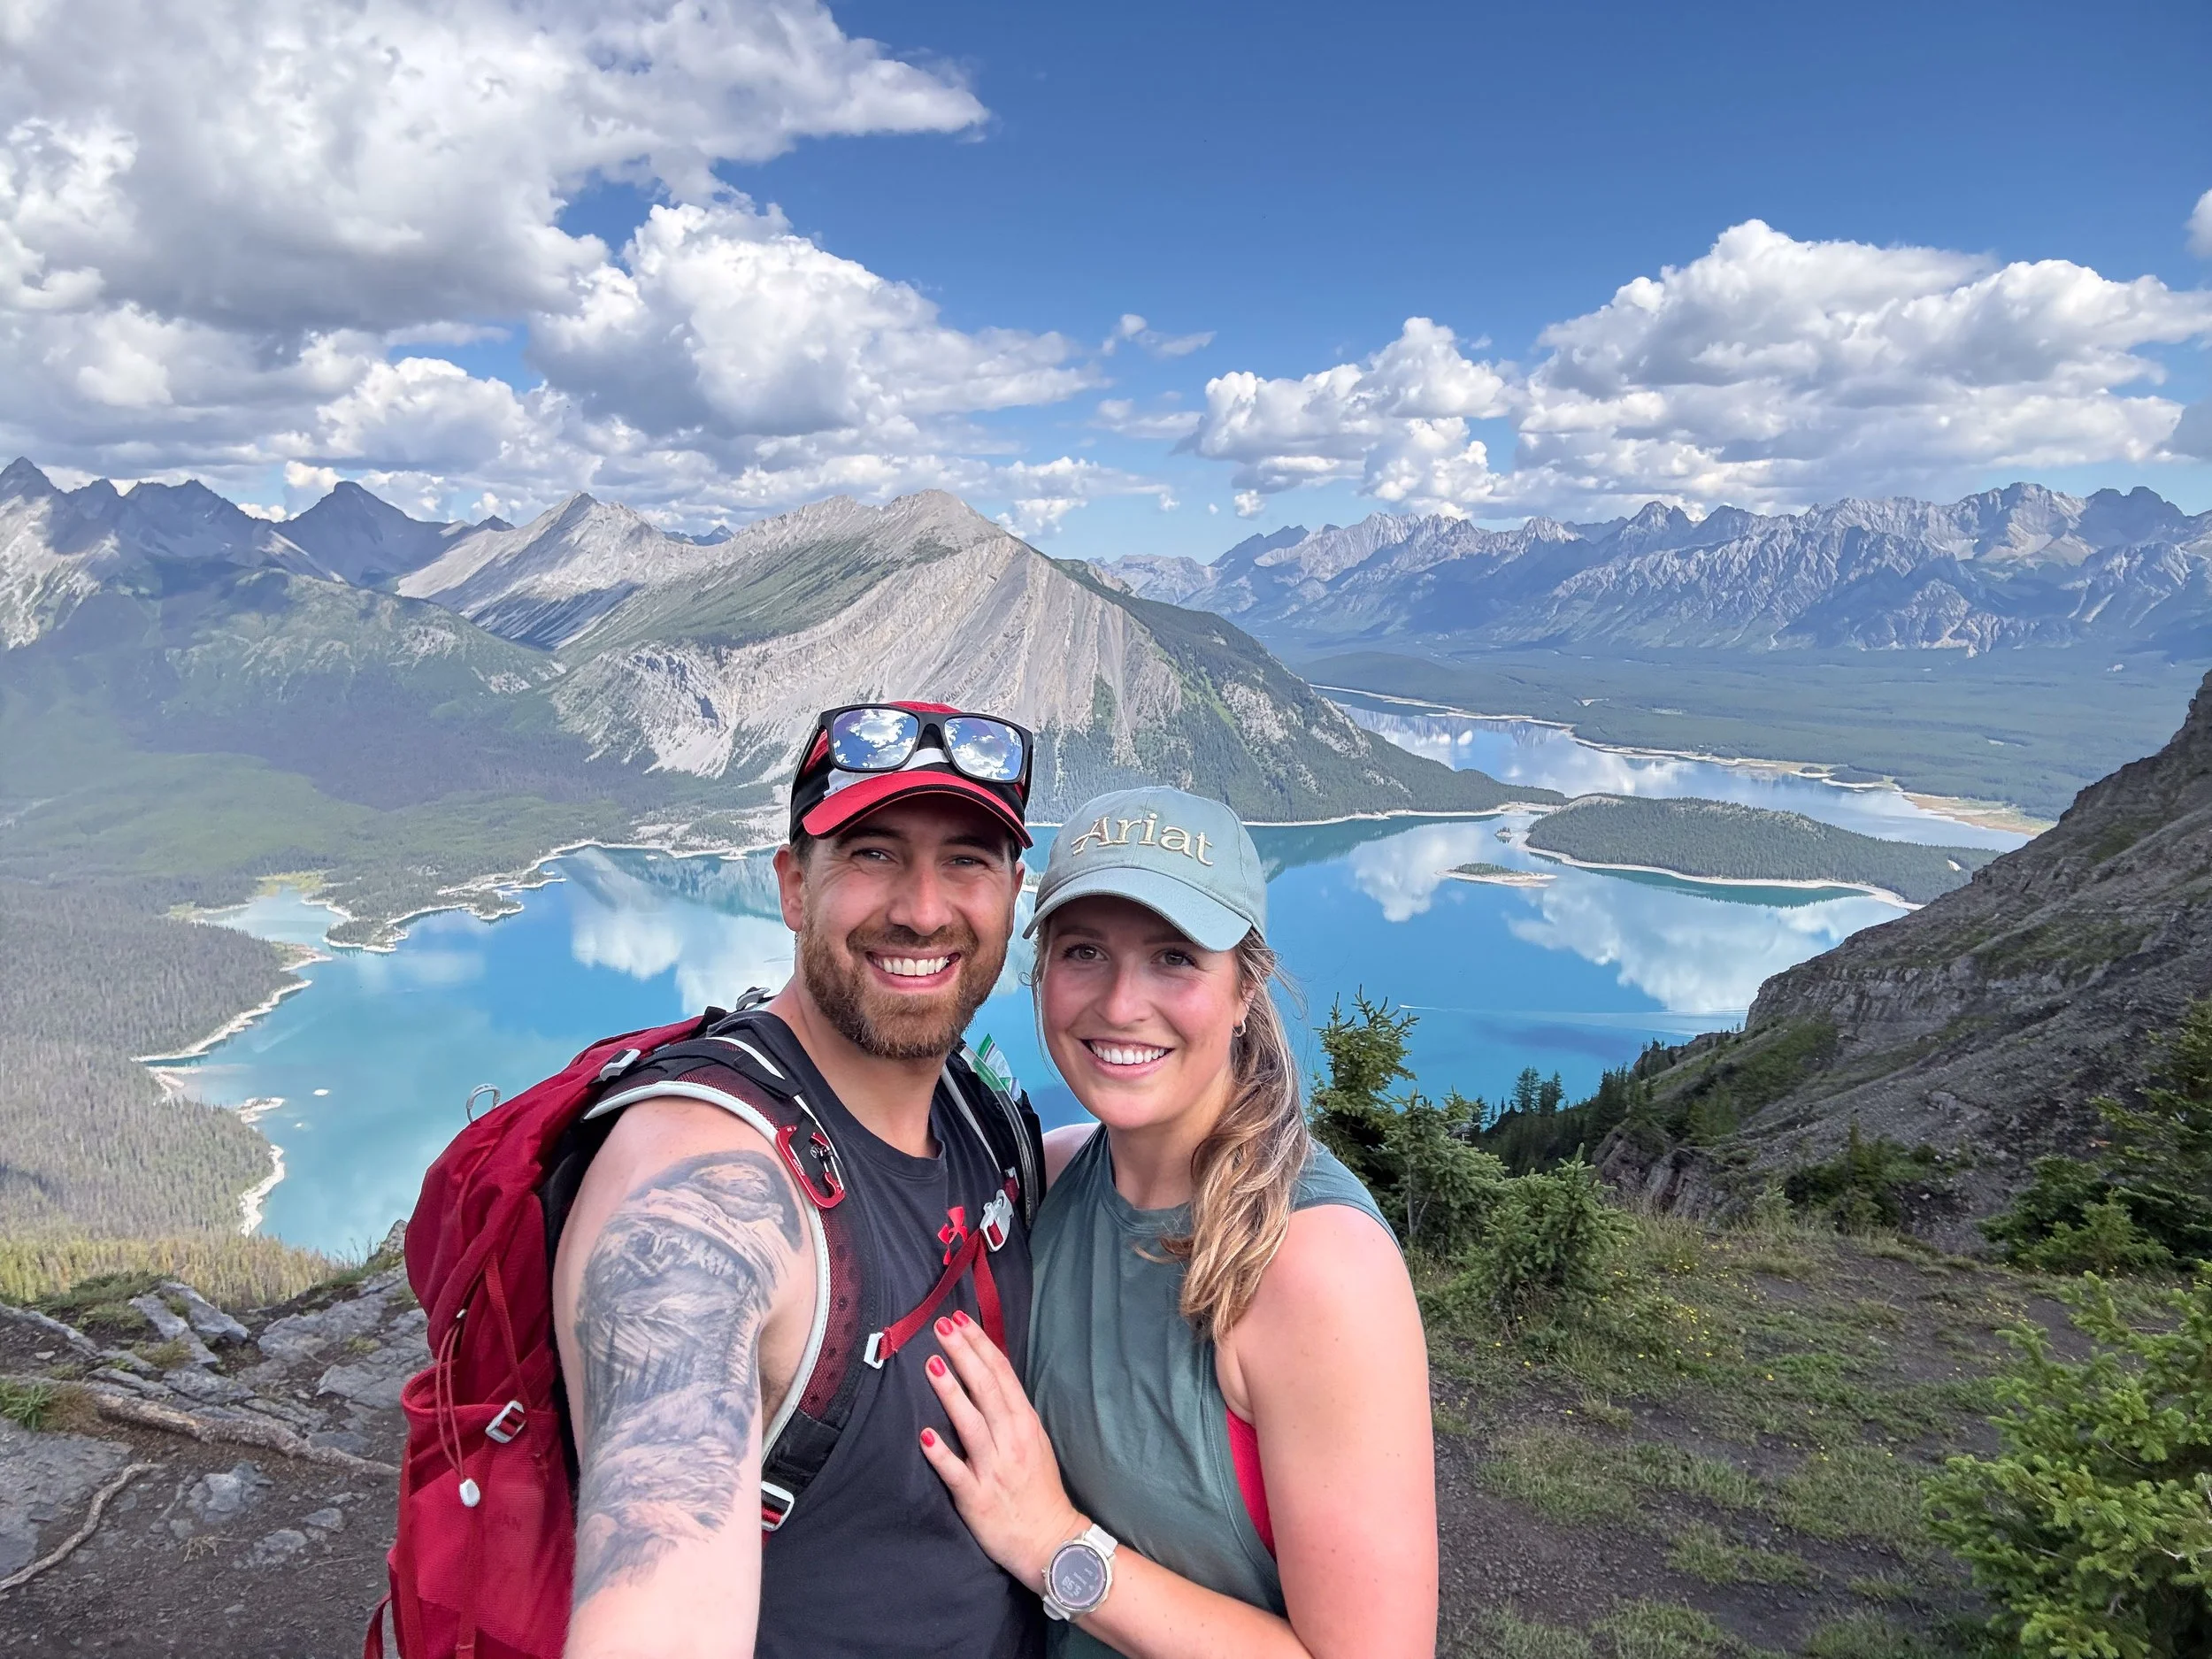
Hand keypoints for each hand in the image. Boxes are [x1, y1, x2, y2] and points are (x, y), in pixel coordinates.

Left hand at [918, 1311, 1084, 1589]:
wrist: (1050, 1540)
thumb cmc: (1038, 1488)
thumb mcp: (1033, 1440)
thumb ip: (1010, 1411)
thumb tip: (985, 1375)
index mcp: (1025, 1423)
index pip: (1001, 1375)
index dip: (980, 1345)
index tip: (961, 1320)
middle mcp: (1010, 1440)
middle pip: (986, 1390)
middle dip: (964, 1355)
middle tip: (943, 1326)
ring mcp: (994, 1469)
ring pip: (971, 1424)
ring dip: (952, 1393)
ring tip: (933, 1365)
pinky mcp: (977, 1498)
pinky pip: (956, 1472)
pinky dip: (942, 1454)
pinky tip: (925, 1435)